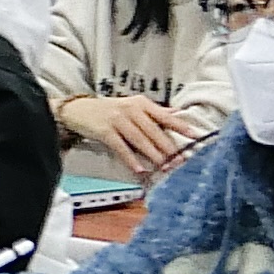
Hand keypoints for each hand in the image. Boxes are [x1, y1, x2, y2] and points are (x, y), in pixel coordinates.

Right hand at [66, 93, 212, 175]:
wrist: (79, 109)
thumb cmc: (108, 110)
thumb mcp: (132, 105)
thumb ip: (154, 111)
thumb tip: (177, 113)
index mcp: (141, 104)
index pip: (165, 116)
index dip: (180, 126)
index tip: (194, 136)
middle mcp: (131, 110)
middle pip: (154, 131)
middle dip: (168, 147)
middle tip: (180, 160)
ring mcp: (117, 120)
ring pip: (140, 140)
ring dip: (153, 155)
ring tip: (165, 166)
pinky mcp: (105, 131)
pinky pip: (121, 147)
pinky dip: (130, 159)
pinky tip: (139, 169)